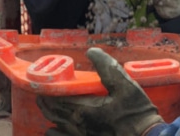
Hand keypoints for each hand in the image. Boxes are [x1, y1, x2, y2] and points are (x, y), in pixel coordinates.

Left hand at [37, 47, 163, 135]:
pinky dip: (54, 133)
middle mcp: (77, 125)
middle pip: (54, 112)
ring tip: (46, 108)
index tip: (43, 83)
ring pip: (57, 126)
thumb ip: (107, 67)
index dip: (49, 90)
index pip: (58, 98)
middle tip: (42, 93)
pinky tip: (52, 130)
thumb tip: (91, 51)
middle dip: (46, 102)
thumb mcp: (126, 84)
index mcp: (84, 109)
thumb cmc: (136, 112)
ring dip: (50, 115)